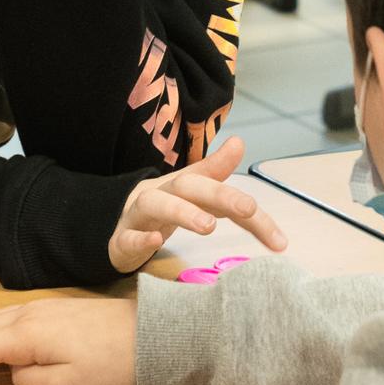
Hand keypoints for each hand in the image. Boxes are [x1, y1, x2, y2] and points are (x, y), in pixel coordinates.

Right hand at [109, 136, 286, 272]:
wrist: (110, 224)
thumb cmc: (160, 208)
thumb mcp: (188, 191)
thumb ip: (215, 173)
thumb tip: (239, 142)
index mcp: (182, 185)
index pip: (216, 187)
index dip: (244, 202)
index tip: (273, 226)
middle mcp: (161, 194)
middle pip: (188, 185)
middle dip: (219, 195)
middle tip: (248, 208)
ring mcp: (138, 216)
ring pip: (155, 205)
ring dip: (182, 212)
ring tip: (208, 226)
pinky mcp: (119, 240)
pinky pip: (127, 237)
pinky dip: (140, 239)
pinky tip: (156, 242)